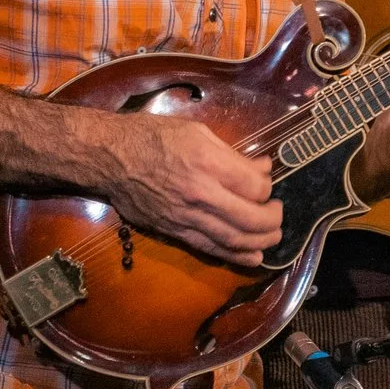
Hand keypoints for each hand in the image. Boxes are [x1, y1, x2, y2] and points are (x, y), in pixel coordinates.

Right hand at [101, 115, 281, 267]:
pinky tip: (251, 256)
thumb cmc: (153, 137)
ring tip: (273, 239)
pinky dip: (234, 255)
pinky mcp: (173, 231)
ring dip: (259, 243)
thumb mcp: (198, 132)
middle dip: (272, 221)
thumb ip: (232, 154)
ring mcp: (185, 216)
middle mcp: (200, 194)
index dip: (268, 187)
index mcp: (208, 163)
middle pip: (250, 219)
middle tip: (279, 215)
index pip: (255, 187)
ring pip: (232, 239)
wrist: (110, 158)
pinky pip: (208, 248)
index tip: (266, 182)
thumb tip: (263, 167)